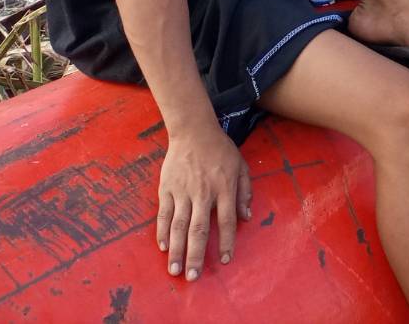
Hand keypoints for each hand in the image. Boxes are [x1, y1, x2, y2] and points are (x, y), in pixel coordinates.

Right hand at [157, 123, 250, 280]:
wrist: (193, 131)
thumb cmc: (221, 150)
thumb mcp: (241, 166)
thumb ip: (245, 192)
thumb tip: (246, 217)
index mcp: (224, 188)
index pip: (226, 221)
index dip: (227, 242)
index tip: (225, 260)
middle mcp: (203, 193)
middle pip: (199, 230)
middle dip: (196, 255)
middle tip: (192, 277)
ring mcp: (183, 192)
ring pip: (178, 226)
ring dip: (176, 250)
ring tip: (175, 269)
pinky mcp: (167, 189)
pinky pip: (163, 214)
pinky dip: (162, 232)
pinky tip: (163, 247)